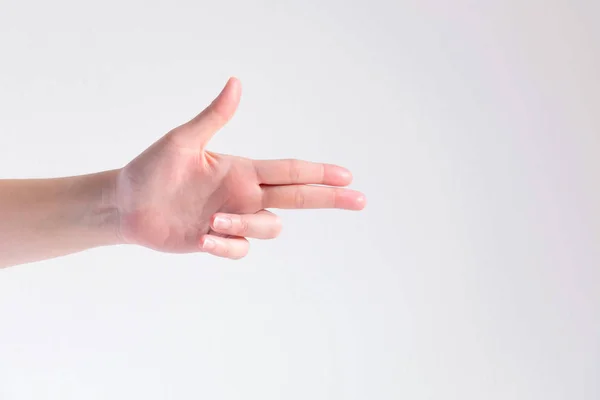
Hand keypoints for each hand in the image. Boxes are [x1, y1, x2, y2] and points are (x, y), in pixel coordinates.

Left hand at [114, 78, 365, 258]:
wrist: (125, 204)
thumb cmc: (151, 169)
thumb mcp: (182, 141)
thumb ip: (213, 117)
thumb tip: (236, 82)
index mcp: (241, 170)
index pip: (289, 170)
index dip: (319, 172)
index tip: (347, 175)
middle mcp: (244, 195)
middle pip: (297, 198)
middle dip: (328, 197)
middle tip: (358, 199)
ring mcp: (233, 219)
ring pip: (269, 228)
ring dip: (245, 225)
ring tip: (211, 219)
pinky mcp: (218, 241)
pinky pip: (239, 250)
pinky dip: (225, 245)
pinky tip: (202, 236)